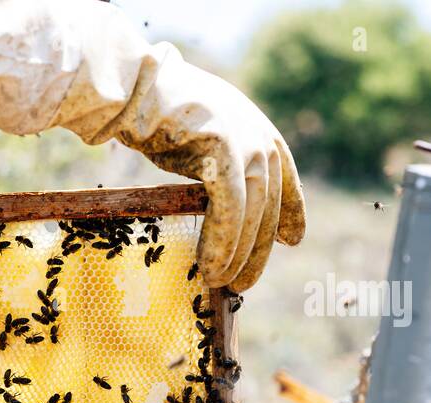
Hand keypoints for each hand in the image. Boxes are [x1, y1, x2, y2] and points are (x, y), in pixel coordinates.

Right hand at [115, 61, 305, 291]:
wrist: (136, 90)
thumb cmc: (156, 114)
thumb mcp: (203, 134)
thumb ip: (220, 160)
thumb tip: (220, 192)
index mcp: (258, 129)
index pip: (286, 177)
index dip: (293, 211)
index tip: (294, 240)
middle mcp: (259, 137)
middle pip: (269, 207)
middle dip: (258, 250)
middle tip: (244, 284)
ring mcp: (245, 143)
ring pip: (252, 214)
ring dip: (238, 254)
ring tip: (223, 282)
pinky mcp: (223, 154)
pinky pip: (230, 211)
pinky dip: (222, 243)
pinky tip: (211, 265)